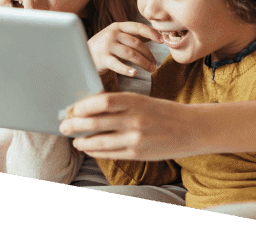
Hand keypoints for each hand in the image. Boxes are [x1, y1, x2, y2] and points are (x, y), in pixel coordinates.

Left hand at [59, 92, 199, 159]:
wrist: (192, 129)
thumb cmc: (165, 112)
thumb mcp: (144, 101)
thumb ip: (121, 104)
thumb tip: (91, 108)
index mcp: (135, 101)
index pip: (102, 101)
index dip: (84, 105)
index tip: (74, 108)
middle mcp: (134, 119)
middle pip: (95, 122)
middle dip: (75, 124)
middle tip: (64, 125)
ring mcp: (135, 138)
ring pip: (99, 141)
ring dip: (82, 141)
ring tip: (74, 140)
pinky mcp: (137, 153)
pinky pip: (110, 153)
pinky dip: (96, 151)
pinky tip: (90, 148)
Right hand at [87, 22, 160, 76]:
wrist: (80, 55)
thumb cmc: (103, 47)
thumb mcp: (116, 36)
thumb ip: (131, 35)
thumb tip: (155, 35)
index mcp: (118, 26)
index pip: (138, 27)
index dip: (152, 32)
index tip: (162, 40)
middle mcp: (112, 33)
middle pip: (136, 43)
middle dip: (148, 54)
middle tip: (155, 64)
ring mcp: (107, 45)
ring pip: (130, 54)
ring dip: (143, 63)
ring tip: (150, 69)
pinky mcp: (102, 58)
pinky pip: (117, 65)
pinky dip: (127, 69)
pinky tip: (134, 73)